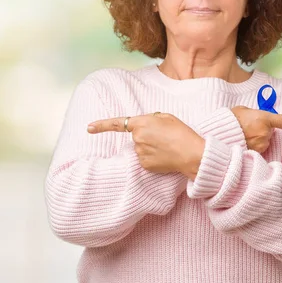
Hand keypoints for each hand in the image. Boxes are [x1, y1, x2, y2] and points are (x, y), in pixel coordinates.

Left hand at [87, 113, 203, 179]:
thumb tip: (146, 126)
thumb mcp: (168, 117)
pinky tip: (166, 156)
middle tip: (165, 137)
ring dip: (151, 147)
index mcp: (142, 123)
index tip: (89, 128)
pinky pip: (146, 159)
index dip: (101, 125)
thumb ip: (152, 119)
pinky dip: (154, 158)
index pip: (117, 123)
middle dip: (147, 135)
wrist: (191, 153)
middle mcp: (137, 138)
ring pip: (141, 148)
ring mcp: (140, 153)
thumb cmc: (182, 133)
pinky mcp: (145, 165)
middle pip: (137, 136)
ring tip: (168, 147)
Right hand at [231, 106, 281, 153]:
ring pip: (264, 142)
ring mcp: (260, 145)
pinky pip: (257, 151)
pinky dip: (251, 148)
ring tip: (241, 136)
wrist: (214, 135)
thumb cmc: (228, 121)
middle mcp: (265, 133)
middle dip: (263, 130)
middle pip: (271, 133)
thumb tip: (261, 120)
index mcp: (264, 118)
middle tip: (246, 128)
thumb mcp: (243, 111)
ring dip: (256, 139)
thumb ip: (256, 114)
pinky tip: (240, 144)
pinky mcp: (254, 155)